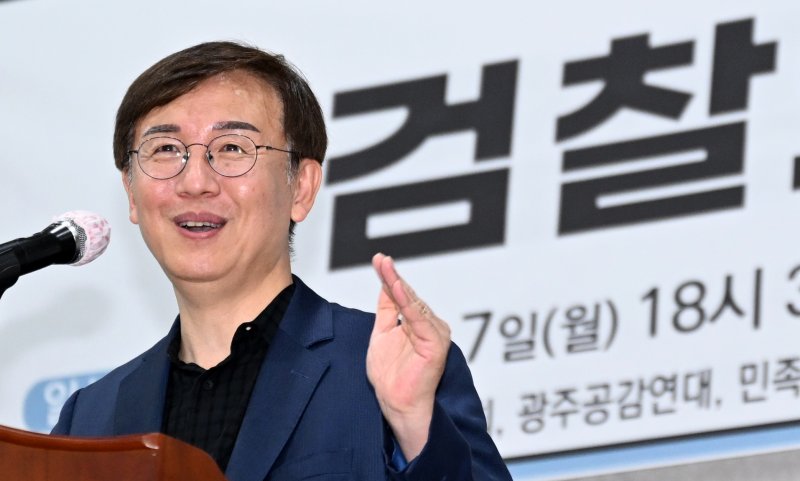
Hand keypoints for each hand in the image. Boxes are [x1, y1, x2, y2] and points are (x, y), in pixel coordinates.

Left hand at [366, 253, 451, 460]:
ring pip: (413, 303)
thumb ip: (387, 310)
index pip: (403, 296)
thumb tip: (386, 285)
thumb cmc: (391, 377)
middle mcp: (429, 326)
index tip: (379, 260)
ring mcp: (435, 333)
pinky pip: (419, 319)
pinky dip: (407, 303)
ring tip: (386, 267)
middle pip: (409, 296)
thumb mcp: (382, 334)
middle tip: (381, 259)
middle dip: (393, 276)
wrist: (397, 404)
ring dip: (399, 284)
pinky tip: (397, 288)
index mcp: (418, 324)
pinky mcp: (436, 343)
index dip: (390, 278)